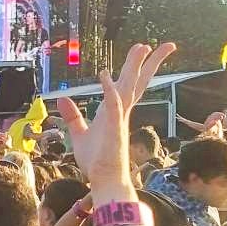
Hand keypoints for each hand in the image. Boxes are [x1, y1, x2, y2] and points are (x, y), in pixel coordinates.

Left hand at [53, 43, 176, 192]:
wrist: (103, 180)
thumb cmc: (96, 162)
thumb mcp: (78, 135)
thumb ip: (73, 116)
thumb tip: (63, 99)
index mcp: (114, 112)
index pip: (129, 86)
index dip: (136, 69)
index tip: (143, 52)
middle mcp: (121, 112)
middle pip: (137, 82)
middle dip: (148, 63)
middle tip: (164, 45)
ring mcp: (119, 119)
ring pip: (128, 87)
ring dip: (134, 67)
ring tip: (144, 47)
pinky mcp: (113, 128)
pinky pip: (111, 105)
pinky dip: (109, 90)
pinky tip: (105, 75)